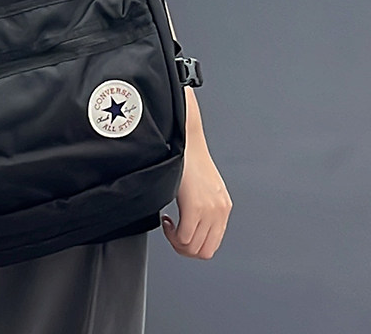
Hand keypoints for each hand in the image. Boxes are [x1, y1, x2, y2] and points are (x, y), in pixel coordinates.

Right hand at [161, 138, 232, 259]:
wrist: (185, 136)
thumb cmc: (187, 156)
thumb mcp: (201, 185)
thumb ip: (201, 205)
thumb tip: (188, 224)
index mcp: (223, 206)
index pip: (212, 244)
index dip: (193, 245)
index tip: (179, 232)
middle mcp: (220, 210)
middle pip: (204, 252)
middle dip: (184, 248)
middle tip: (172, 234)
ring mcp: (209, 210)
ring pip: (193, 247)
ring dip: (176, 241)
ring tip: (169, 225)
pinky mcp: (195, 207)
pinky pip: (184, 237)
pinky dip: (172, 234)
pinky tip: (166, 219)